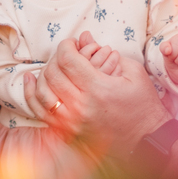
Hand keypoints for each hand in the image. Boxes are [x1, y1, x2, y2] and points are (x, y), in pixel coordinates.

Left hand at [23, 32, 169, 158]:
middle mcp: (81, 106)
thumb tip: (84, 38)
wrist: (147, 140)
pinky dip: (30, 93)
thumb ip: (107, 53)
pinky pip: (39, 111)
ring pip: (42, 90)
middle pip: (52, 72)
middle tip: (66, 53)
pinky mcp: (67, 131)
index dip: (66, 45)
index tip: (72, 43)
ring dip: (44, 72)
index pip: (67, 59)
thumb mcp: (133, 73)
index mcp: (98, 89)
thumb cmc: (144, 105)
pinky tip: (30, 80)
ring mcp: (71, 122)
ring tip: (52, 65)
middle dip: (57, 57)